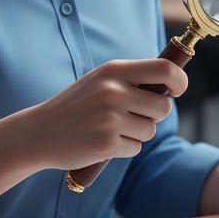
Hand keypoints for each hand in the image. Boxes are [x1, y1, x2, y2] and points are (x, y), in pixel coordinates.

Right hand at [27, 59, 186, 170]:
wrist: (39, 132)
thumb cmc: (76, 105)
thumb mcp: (100, 81)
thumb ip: (132, 79)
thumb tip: (172, 85)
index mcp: (114, 70)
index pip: (165, 69)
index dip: (180, 80)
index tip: (177, 90)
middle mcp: (113, 91)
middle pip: (163, 106)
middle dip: (154, 115)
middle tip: (133, 115)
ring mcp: (110, 118)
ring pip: (150, 130)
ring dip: (138, 133)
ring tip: (112, 128)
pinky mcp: (106, 143)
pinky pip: (136, 148)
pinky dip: (124, 148)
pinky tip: (103, 141)